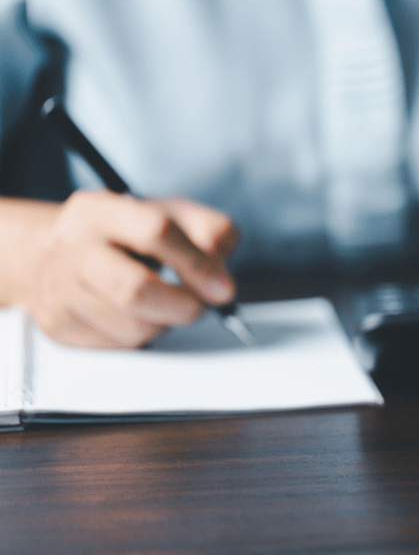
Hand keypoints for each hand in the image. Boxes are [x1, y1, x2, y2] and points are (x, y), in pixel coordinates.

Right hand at [12, 190, 237, 348]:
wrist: (60, 254)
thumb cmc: (125, 236)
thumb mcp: (172, 214)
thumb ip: (210, 232)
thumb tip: (220, 276)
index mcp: (99, 210)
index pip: (156, 232)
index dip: (198, 264)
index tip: (222, 287)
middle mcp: (71, 247)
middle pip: (136, 289)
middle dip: (183, 305)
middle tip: (199, 304)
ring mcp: (59, 289)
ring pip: (132, 327)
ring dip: (164, 322)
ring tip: (164, 303)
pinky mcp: (60, 326)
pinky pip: (119, 346)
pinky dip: (142, 336)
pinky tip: (138, 314)